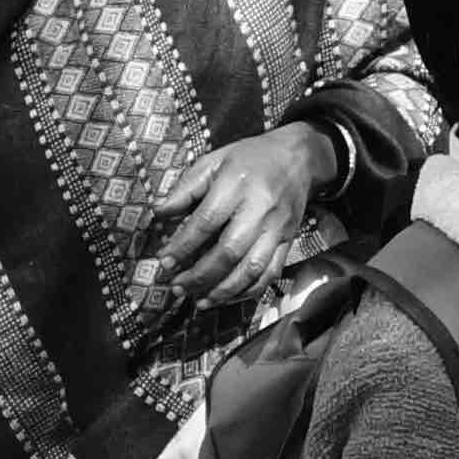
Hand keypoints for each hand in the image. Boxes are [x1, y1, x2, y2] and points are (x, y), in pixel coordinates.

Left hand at [131, 127, 328, 319]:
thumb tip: (159, 212)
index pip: (206, 221)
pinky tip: (226, 298)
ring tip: (198, 301)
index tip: (164, 263)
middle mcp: (259, 209)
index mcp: (236, 184)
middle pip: (229, 251)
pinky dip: (248, 292)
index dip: (183, 246)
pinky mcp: (289, 241)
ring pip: (252, 269)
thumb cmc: (249, 158)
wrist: (298, 157)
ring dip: (223, 291)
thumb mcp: (214, 161)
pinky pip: (270, 274)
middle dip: (200, 275)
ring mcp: (277, 228)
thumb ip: (186, 188)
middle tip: (177, 287)